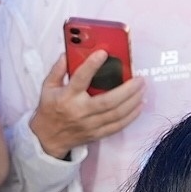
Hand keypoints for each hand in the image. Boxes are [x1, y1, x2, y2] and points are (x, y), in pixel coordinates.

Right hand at [29, 50, 144, 158]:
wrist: (48, 138)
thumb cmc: (49, 110)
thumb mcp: (48, 87)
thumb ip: (58, 69)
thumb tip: (69, 53)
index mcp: (67, 97)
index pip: (80, 79)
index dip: (92, 65)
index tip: (103, 53)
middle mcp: (79, 111)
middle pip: (108, 101)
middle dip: (127, 90)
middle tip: (139, 78)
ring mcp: (89, 125)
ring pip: (116, 114)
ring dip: (133, 101)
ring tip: (142, 89)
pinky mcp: (96, 134)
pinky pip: (117, 126)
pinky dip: (131, 116)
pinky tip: (139, 106)